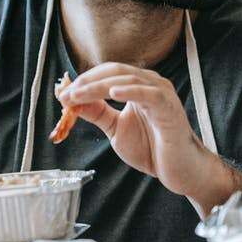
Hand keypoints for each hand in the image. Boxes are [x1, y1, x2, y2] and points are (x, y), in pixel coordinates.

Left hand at [58, 63, 219, 198]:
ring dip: (98, 86)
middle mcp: (150, 85)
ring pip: (127, 78)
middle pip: (114, 71)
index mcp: (138, 87)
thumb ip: (97, 114)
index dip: (83, 80)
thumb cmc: (153, 149)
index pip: (107, 73)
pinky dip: (130, 90)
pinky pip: (149, 94)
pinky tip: (113, 92)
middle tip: (66, 94)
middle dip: (86, 81)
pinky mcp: (169, 108)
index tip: (62, 93)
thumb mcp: (116, 129)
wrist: (180, 170)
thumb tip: (71, 102)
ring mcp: (161, 94)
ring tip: (78, 95)